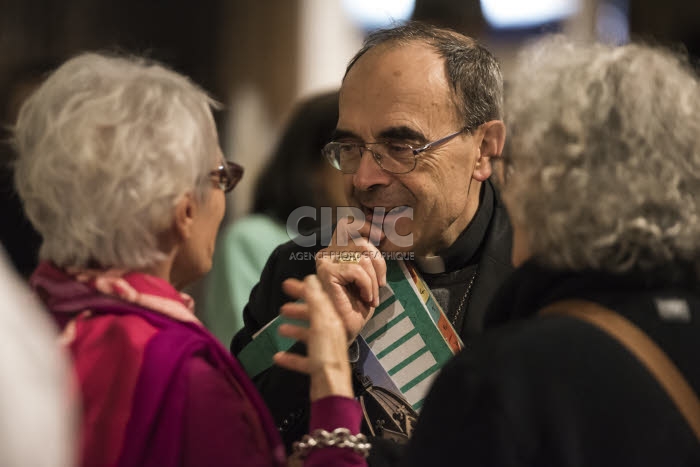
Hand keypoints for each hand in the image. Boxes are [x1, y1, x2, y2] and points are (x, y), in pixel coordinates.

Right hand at [273, 276, 353, 400]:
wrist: (331, 390)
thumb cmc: (327, 356)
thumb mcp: (320, 324)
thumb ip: (316, 301)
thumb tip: (312, 279)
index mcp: (333, 321)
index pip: (318, 299)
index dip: (303, 290)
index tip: (287, 285)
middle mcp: (330, 334)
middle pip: (312, 317)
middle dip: (297, 311)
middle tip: (282, 307)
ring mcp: (324, 351)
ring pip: (307, 336)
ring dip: (294, 331)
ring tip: (280, 328)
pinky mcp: (317, 367)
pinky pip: (302, 359)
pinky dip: (290, 357)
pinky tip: (278, 356)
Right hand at [314, 218, 387, 340]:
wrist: (349, 329)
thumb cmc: (358, 305)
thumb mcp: (369, 274)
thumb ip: (369, 254)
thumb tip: (382, 233)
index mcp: (335, 250)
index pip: (349, 223)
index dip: (367, 225)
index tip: (382, 236)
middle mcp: (326, 253)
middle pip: (361, 240)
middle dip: (377, 261)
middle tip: (380, 282)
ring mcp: (325, 261)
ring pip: (362, 257)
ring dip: (373, 280)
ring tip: (370, 295)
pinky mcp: (326, 272)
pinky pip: (357, 270)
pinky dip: (367, 285)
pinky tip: (365, 297)